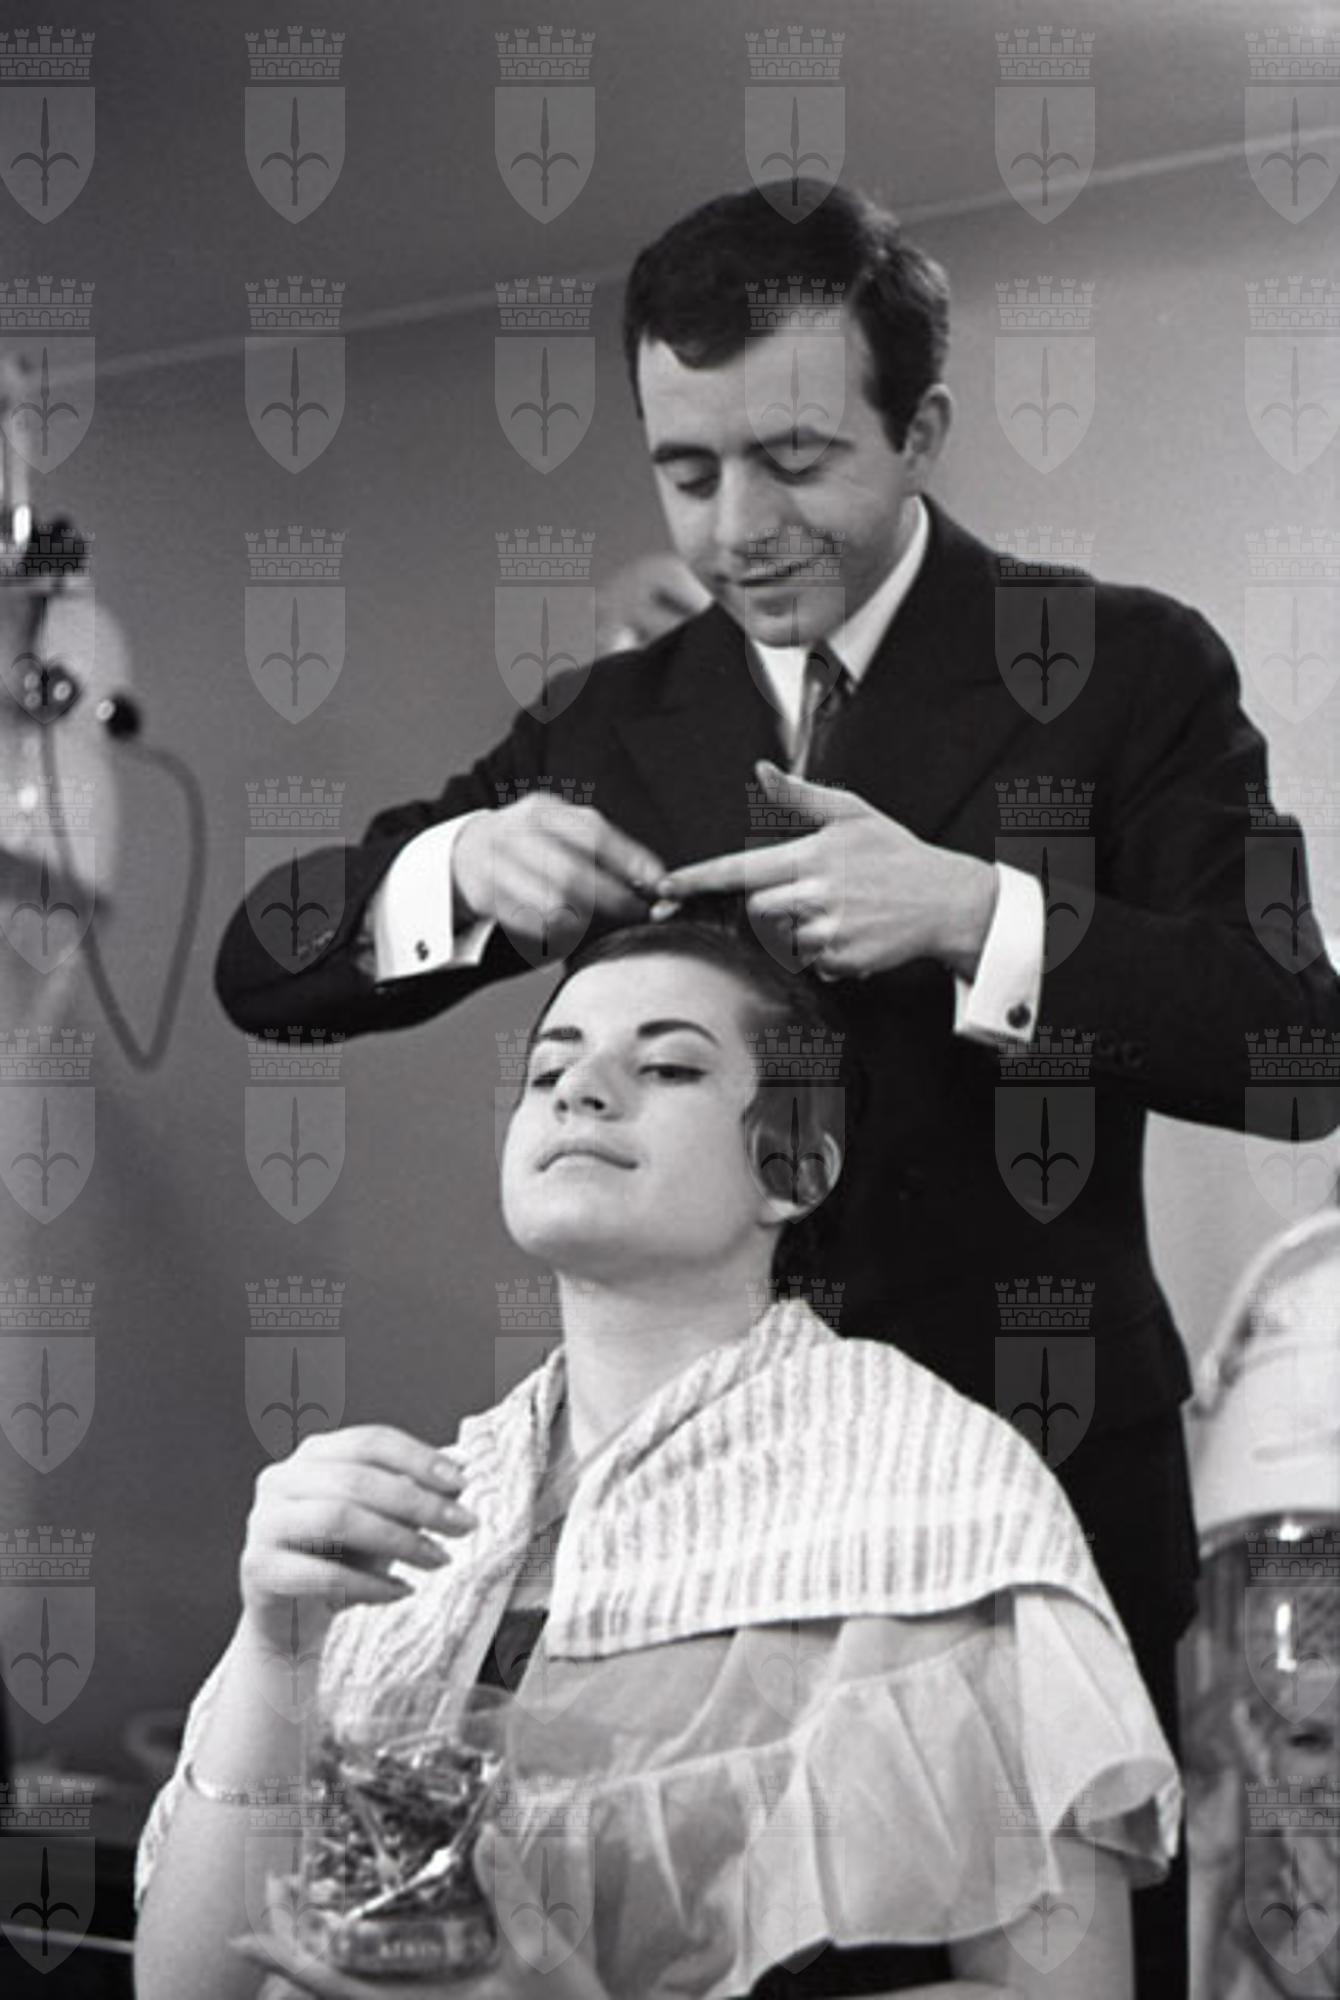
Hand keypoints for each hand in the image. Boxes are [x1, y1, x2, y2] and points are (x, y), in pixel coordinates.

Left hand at [230, 1825, 608, 1999]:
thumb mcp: (540, 1952)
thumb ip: (508, 1893)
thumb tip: (482, 1834)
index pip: (338, 1986)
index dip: (289, 1961)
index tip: (245, 1935)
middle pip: (334, 1987)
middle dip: (296, 1943)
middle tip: (275, 1893)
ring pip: (357, 1990)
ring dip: (326, 1949)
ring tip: (308, 1903)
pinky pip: (387, 1988)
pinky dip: (364, 1959)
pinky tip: (370, 1929)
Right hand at [238, 1424, 477, 1657]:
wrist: (294, 1621)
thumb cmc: (342, 1558)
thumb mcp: (385, 1518)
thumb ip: (414, 1489)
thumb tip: (459, 1465)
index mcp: (314, 1453)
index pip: (370, 1440)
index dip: (419, 1458)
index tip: (461, 1484)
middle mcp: (282, 1478)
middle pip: (357, 1479)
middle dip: (419, 1503)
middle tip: (462, 1526)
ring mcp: (264, 1522)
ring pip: (338, 1518)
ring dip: (398, 1540)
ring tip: (437, 1559)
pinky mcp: (258, 1568)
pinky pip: (320, 1573)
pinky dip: (369, 1584)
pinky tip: (402, 1592)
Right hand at [453, 797, 664, 952]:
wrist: (464, 852)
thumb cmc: (529, 843)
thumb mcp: (558, 827)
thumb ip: (600, 846)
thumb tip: (652, 878)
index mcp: (542, 811)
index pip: (593, 834)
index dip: (631, 861)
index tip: (660, 882)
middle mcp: (516, 835)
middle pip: (573, 876)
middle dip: (614, 900)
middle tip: (639, 913)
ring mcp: (497, 867)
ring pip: (553, 907)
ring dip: (587, 920)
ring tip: (602, 921)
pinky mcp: (486, 898)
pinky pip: (534, 924)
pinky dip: (558, 932)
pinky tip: (569, 928)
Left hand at [655, 760, 997, 981]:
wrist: (946, 900)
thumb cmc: (897, 855)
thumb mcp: (851, 813)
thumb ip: (800, 795)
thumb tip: (763, 770)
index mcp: (810, 857)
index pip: (739, 870)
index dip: (698, 878)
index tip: (665, 886)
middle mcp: (815, 896)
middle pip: (755, 910)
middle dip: (769, 905)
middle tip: (807, 892)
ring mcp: (828, 932)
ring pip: (780, 938)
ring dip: (796, 929)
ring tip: (835, 910)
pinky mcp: (842, 961)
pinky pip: (810, 961)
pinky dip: (821, 950)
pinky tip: (849, 931)